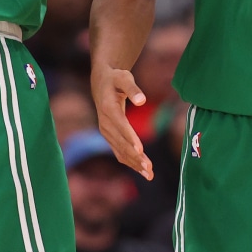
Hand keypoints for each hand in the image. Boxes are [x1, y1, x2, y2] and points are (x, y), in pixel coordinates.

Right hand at [90, 65, 153, 179]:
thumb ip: (132, 88)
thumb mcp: (124, 77)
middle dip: (135, 157)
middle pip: (121, 142)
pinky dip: (130, 161)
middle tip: (149, 168)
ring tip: (149, 174)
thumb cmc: (116, 78)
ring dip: (134, 163)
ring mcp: (105, 131)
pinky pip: (119, 151)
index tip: (140, 150)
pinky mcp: (109, 136)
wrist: (101, 83)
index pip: (121, 125)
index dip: (130, 138)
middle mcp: (105, 123)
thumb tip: (142, 100)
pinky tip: (142, 170)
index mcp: (108, 108)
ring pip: (120, 151)